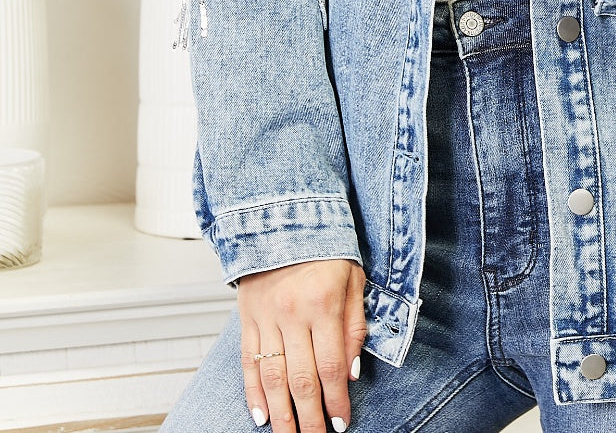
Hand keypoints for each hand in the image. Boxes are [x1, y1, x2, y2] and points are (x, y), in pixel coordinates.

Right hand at [238, 258, 366, 431]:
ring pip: (272, 378)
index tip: (340, 423)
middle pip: (300, 380)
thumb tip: (351, 372)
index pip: (330, 366)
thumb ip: (355, 326)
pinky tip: (261, 415)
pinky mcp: (247, 318)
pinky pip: (248, 362)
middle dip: (309, 418)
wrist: (284, 216)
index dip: (335, 400)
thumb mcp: (354, 279)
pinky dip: (253, 392)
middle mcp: (292, 314)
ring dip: (281, 415)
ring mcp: (266, 317)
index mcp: (323, 304)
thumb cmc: (327, 248)